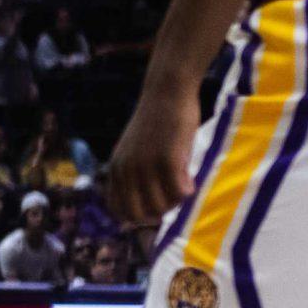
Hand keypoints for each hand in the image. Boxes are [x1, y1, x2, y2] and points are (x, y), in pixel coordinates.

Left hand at [106, 85, 201, 226]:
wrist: (167, 92)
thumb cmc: (157, 122)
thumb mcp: (136, 152)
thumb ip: (134, 175)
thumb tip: (148, 207)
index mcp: (116, 169)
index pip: (118, 210)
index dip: (138, 215)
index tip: (155, 203)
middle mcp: (126, 170)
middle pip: (139, 215)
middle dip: (158, 212)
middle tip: (172, 196)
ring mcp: (145, 166)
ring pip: (161, 207)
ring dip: (176, 202)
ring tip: (183, 183)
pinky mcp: (167, 159)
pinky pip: (180, 193)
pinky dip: (188, 191)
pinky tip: (191, 178)